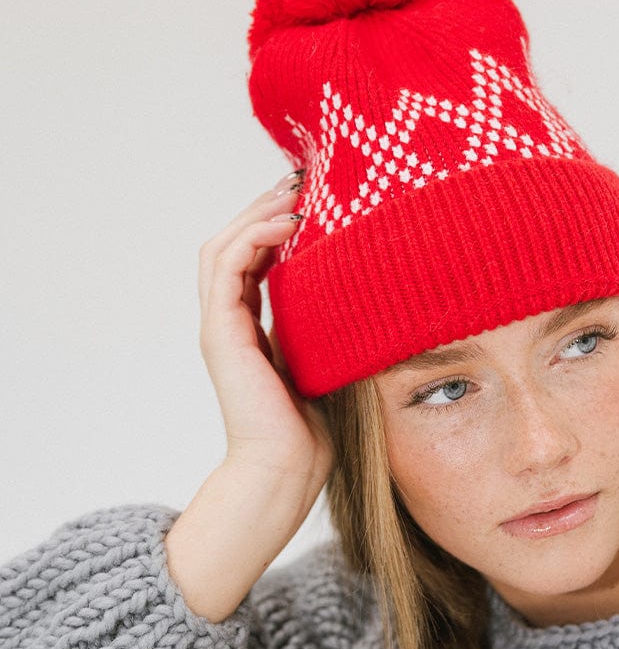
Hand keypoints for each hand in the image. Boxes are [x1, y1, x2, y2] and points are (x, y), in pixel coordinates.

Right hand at [197, 178, 334, 499]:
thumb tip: (369, 295)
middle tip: (303, 180)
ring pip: (222, 246)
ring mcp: (219, 326)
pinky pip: (227, 266)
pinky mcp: (220, 333)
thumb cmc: (314, 429)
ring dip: (257, 212)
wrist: (287, 469)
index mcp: (249, 328)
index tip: (313, 199)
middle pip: (233, 243)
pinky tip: (289, 224)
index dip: (275, 223)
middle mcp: (228, 322)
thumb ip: (329, 328)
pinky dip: (254, 236)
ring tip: (296, 192)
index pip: (252, 259)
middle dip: (264, 206)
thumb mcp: (327, 361)